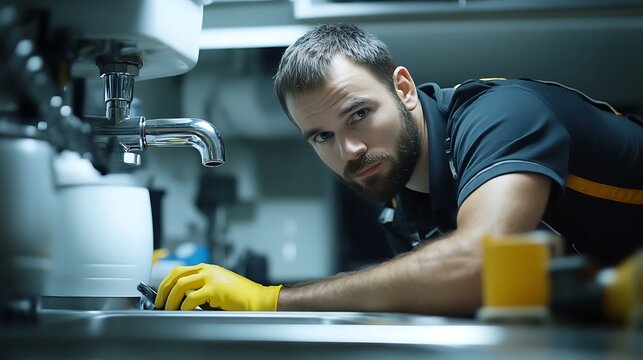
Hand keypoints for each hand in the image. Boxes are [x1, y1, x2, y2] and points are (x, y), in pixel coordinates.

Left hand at [155, 263, 282, 310]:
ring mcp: (211, 278)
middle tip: (160, 303)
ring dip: (171, 299)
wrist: (258, 298)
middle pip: (176, 275)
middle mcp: (208, 270)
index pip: (179, 270)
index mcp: (207, 268)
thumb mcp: (218, 286)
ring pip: (181, 285)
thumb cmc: (240, 296)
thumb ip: (201, 288)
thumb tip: (182, 299)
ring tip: (169, 309)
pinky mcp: (215, 289)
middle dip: (164, 290)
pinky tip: (184, 311)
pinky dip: (184, 306)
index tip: (161, 293)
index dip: (166, 282)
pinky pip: (191, 298)